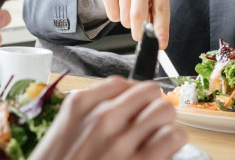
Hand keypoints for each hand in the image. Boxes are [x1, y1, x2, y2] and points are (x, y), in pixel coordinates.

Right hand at [29, 77, 186, 159]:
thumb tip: (119, 106)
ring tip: (157, 136)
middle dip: (151, 105)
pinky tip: (163, 151)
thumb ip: (87, 114)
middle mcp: (102, 118)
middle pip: (148, 91)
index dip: (133, 95)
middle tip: (148, 122)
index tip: (134, 106)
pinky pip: (173, 137)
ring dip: (164, 124)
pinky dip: (172, 143)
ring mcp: (122, 141)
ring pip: (164, 111)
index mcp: (79, 106)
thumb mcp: (61, 133)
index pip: (122, 82)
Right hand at [91, 0, 169, 48]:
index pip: (161, 8)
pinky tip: (118, 3)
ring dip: (127, 22)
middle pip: (139, 15)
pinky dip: (116, 16)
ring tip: (128, 8)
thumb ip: (157, 15)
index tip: (160, 44)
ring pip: (125, 17)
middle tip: (138, 36)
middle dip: (139, 31)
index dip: (161, 29)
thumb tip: (159, 41)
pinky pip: (113, 15)